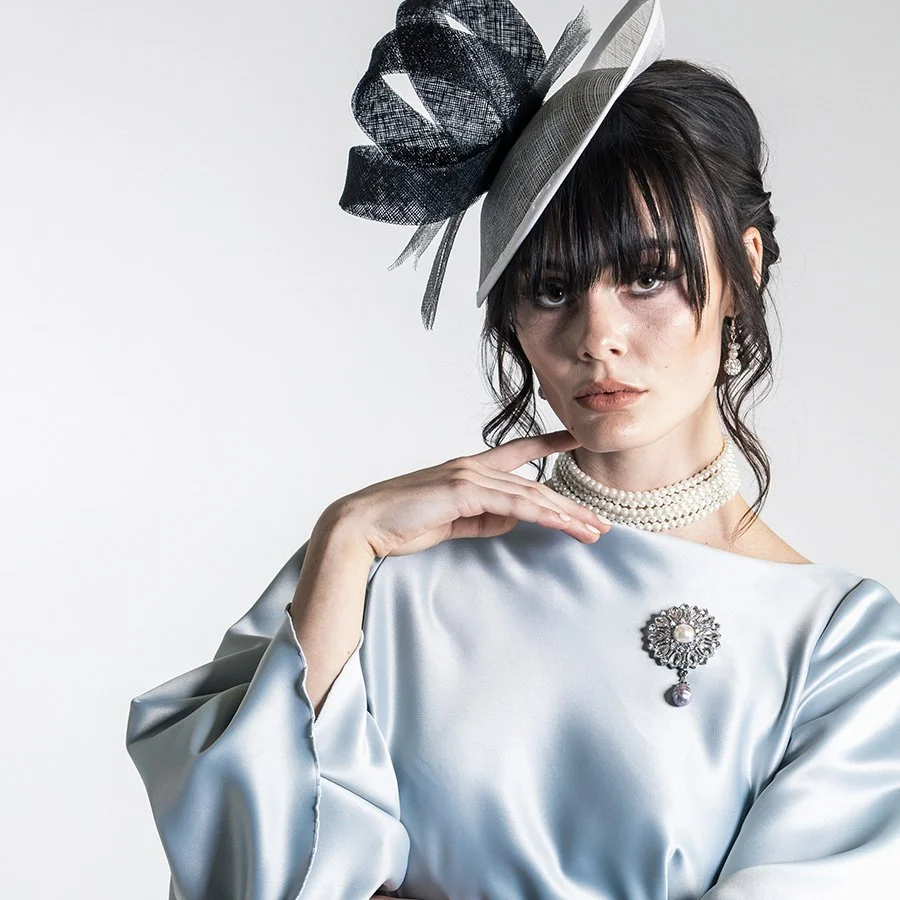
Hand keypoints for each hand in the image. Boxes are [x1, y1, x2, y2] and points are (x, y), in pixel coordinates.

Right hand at [325, 429, 609, 558]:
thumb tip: (513, 520)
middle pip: (534, 483)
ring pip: (531, 494)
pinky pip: (514, 504)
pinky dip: (543, 515)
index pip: (518, 451)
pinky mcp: (463, 492)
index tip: (575, 439)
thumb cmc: (401, 525)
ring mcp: (468, 476)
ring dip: (566, 514)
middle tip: (601, 521)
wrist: (363, 527)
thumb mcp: (451, 522)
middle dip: (570, 503)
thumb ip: (483, 518)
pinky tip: (564, 525)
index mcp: (468, 470)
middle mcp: (472, 467)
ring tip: (593, 530)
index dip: (549, 443)